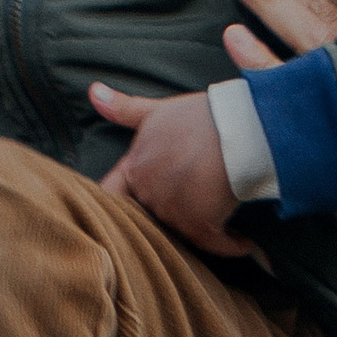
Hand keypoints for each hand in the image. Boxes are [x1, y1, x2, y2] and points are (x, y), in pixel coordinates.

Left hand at [92, 84, 242, 257]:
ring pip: (185, 233)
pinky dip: (232, 244)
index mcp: (134, 169)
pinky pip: (216, 245)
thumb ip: (123, 109)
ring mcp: (172, 213)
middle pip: (152, 219)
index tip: (139, 209)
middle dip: (174, 215)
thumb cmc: (200, 116)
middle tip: (200, 210)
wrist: (237, 128)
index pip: (113, 195)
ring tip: (225, 220)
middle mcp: (148, 195)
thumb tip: (93, 91)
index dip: (121, 205)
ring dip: (205, 230)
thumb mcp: (158, 111)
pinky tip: (244, 239)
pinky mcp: (200, 227)